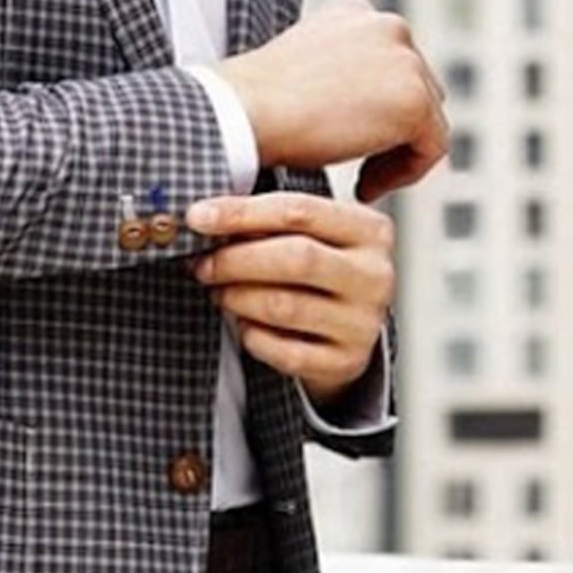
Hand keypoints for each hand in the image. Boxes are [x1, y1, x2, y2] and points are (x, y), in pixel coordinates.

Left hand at [185, 189, 394, 402]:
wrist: (347, 325)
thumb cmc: (317, 267)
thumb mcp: (307, 233)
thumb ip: (268, 217)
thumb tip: (207, 216)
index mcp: (369, 230)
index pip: (299, 211)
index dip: (240, 212)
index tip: (197, 217)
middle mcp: (375, 276)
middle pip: (296, 258)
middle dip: (236, 260)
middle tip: (202, 264)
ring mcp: (363, 323)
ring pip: (283, 306)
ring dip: (236, 297)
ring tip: (218, 290)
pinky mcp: (346, 362)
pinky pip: (283, 352)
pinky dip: (252, 336)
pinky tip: (244, 323)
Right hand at [214, 0, 447, 199]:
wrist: (243, 111)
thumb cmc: (256, 101)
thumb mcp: (301, 68)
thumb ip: (338, 72)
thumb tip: (359, 106)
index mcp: (357, 12)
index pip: (390, 62)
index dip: (375, 106)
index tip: (348, 136)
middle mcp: (388, 27)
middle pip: (417, 87)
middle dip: (392, 128)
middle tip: (359, 164)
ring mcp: (407, 61)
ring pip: (427, 119)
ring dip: (396, 151)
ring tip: (359, 177)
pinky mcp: (415, 101)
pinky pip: (431, 148)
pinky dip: (403, 173)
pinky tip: (363, 187)